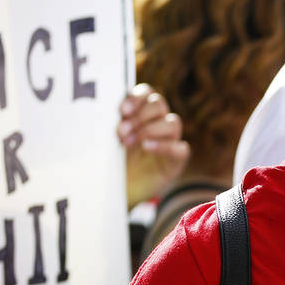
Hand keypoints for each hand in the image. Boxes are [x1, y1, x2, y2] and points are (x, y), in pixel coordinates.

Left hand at [118, 84, 188, 208]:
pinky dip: (164, 146)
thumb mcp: (106, 140)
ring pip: (173, 122)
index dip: (136, 97)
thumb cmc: (111, 162)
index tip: (122, 111)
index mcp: (141, 113)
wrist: (116, 191)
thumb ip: (109, 124)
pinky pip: (181, 148)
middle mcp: (157, 124)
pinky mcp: (175, 161)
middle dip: (139, 116)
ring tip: (128, 142)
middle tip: (121, 131)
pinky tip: (147, 148)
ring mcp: (168, 142)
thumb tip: (102, 111)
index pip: (147, 93)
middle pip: (159, 104)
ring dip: (149, 129)